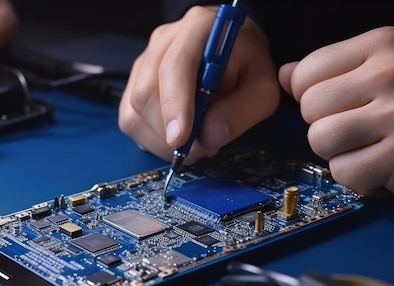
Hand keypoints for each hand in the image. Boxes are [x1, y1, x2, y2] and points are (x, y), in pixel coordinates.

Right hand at [118, 5, 279, 163]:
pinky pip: (131, 119)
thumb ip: (243, 110)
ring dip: (161, 140)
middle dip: (169, 132)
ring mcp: (144, 62)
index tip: (182, 139)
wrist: (231, 52)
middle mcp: (163, 42)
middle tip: (201, 149)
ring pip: (134, 110)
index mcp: (197, 29)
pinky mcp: (134, 85)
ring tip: (193, 145)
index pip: (174, 66)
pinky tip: (177, 138)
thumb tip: (209, 137)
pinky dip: (152, 139)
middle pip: (146, 92)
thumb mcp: (263, 87)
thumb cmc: (245, 66)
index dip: (175, 104)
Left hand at [279, 26, 393, 207]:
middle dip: (327, 125)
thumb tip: (285, 74)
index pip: (305, 73)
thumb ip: (331, 72)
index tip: (346, 102)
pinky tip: (386, 166)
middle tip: (364, 129)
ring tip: (373, 146)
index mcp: (384, 44)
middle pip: (309, 107)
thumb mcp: (381, 73)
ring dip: (340, 153)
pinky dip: (359, 177)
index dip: (313, 96)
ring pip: (320, 140)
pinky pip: (344, 171)